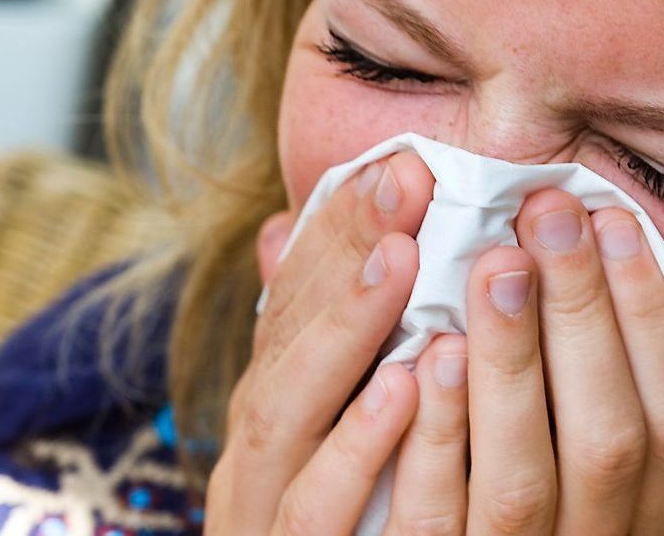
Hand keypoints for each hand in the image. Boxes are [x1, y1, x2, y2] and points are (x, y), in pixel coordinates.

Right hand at [204, 152, 439, 534]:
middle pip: (286, 338)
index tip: (399, 162)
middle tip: (405, 178)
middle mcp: (256, 447)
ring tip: (400, 255)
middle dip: (343, 255)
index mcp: (273, 403)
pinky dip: (360, 441)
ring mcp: (264, 505)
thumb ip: (315, 330)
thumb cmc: (333, 508)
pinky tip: (407, 380)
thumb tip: (286, 229)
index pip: (292, 303)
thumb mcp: (320, 415)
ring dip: (345, 328)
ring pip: (290, 410)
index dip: (339, 230)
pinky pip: (321, 506)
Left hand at [384, 189, 663, 534]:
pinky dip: (437, 436)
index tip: (616, 220)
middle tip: (550, 212)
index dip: (650, 318)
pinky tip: (426, 354)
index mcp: (653, 521)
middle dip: (584, 318)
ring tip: (497, 263)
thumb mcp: (662, 525)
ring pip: (522, 474)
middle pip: (606, 435)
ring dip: (513, 364)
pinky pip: (434, 516)